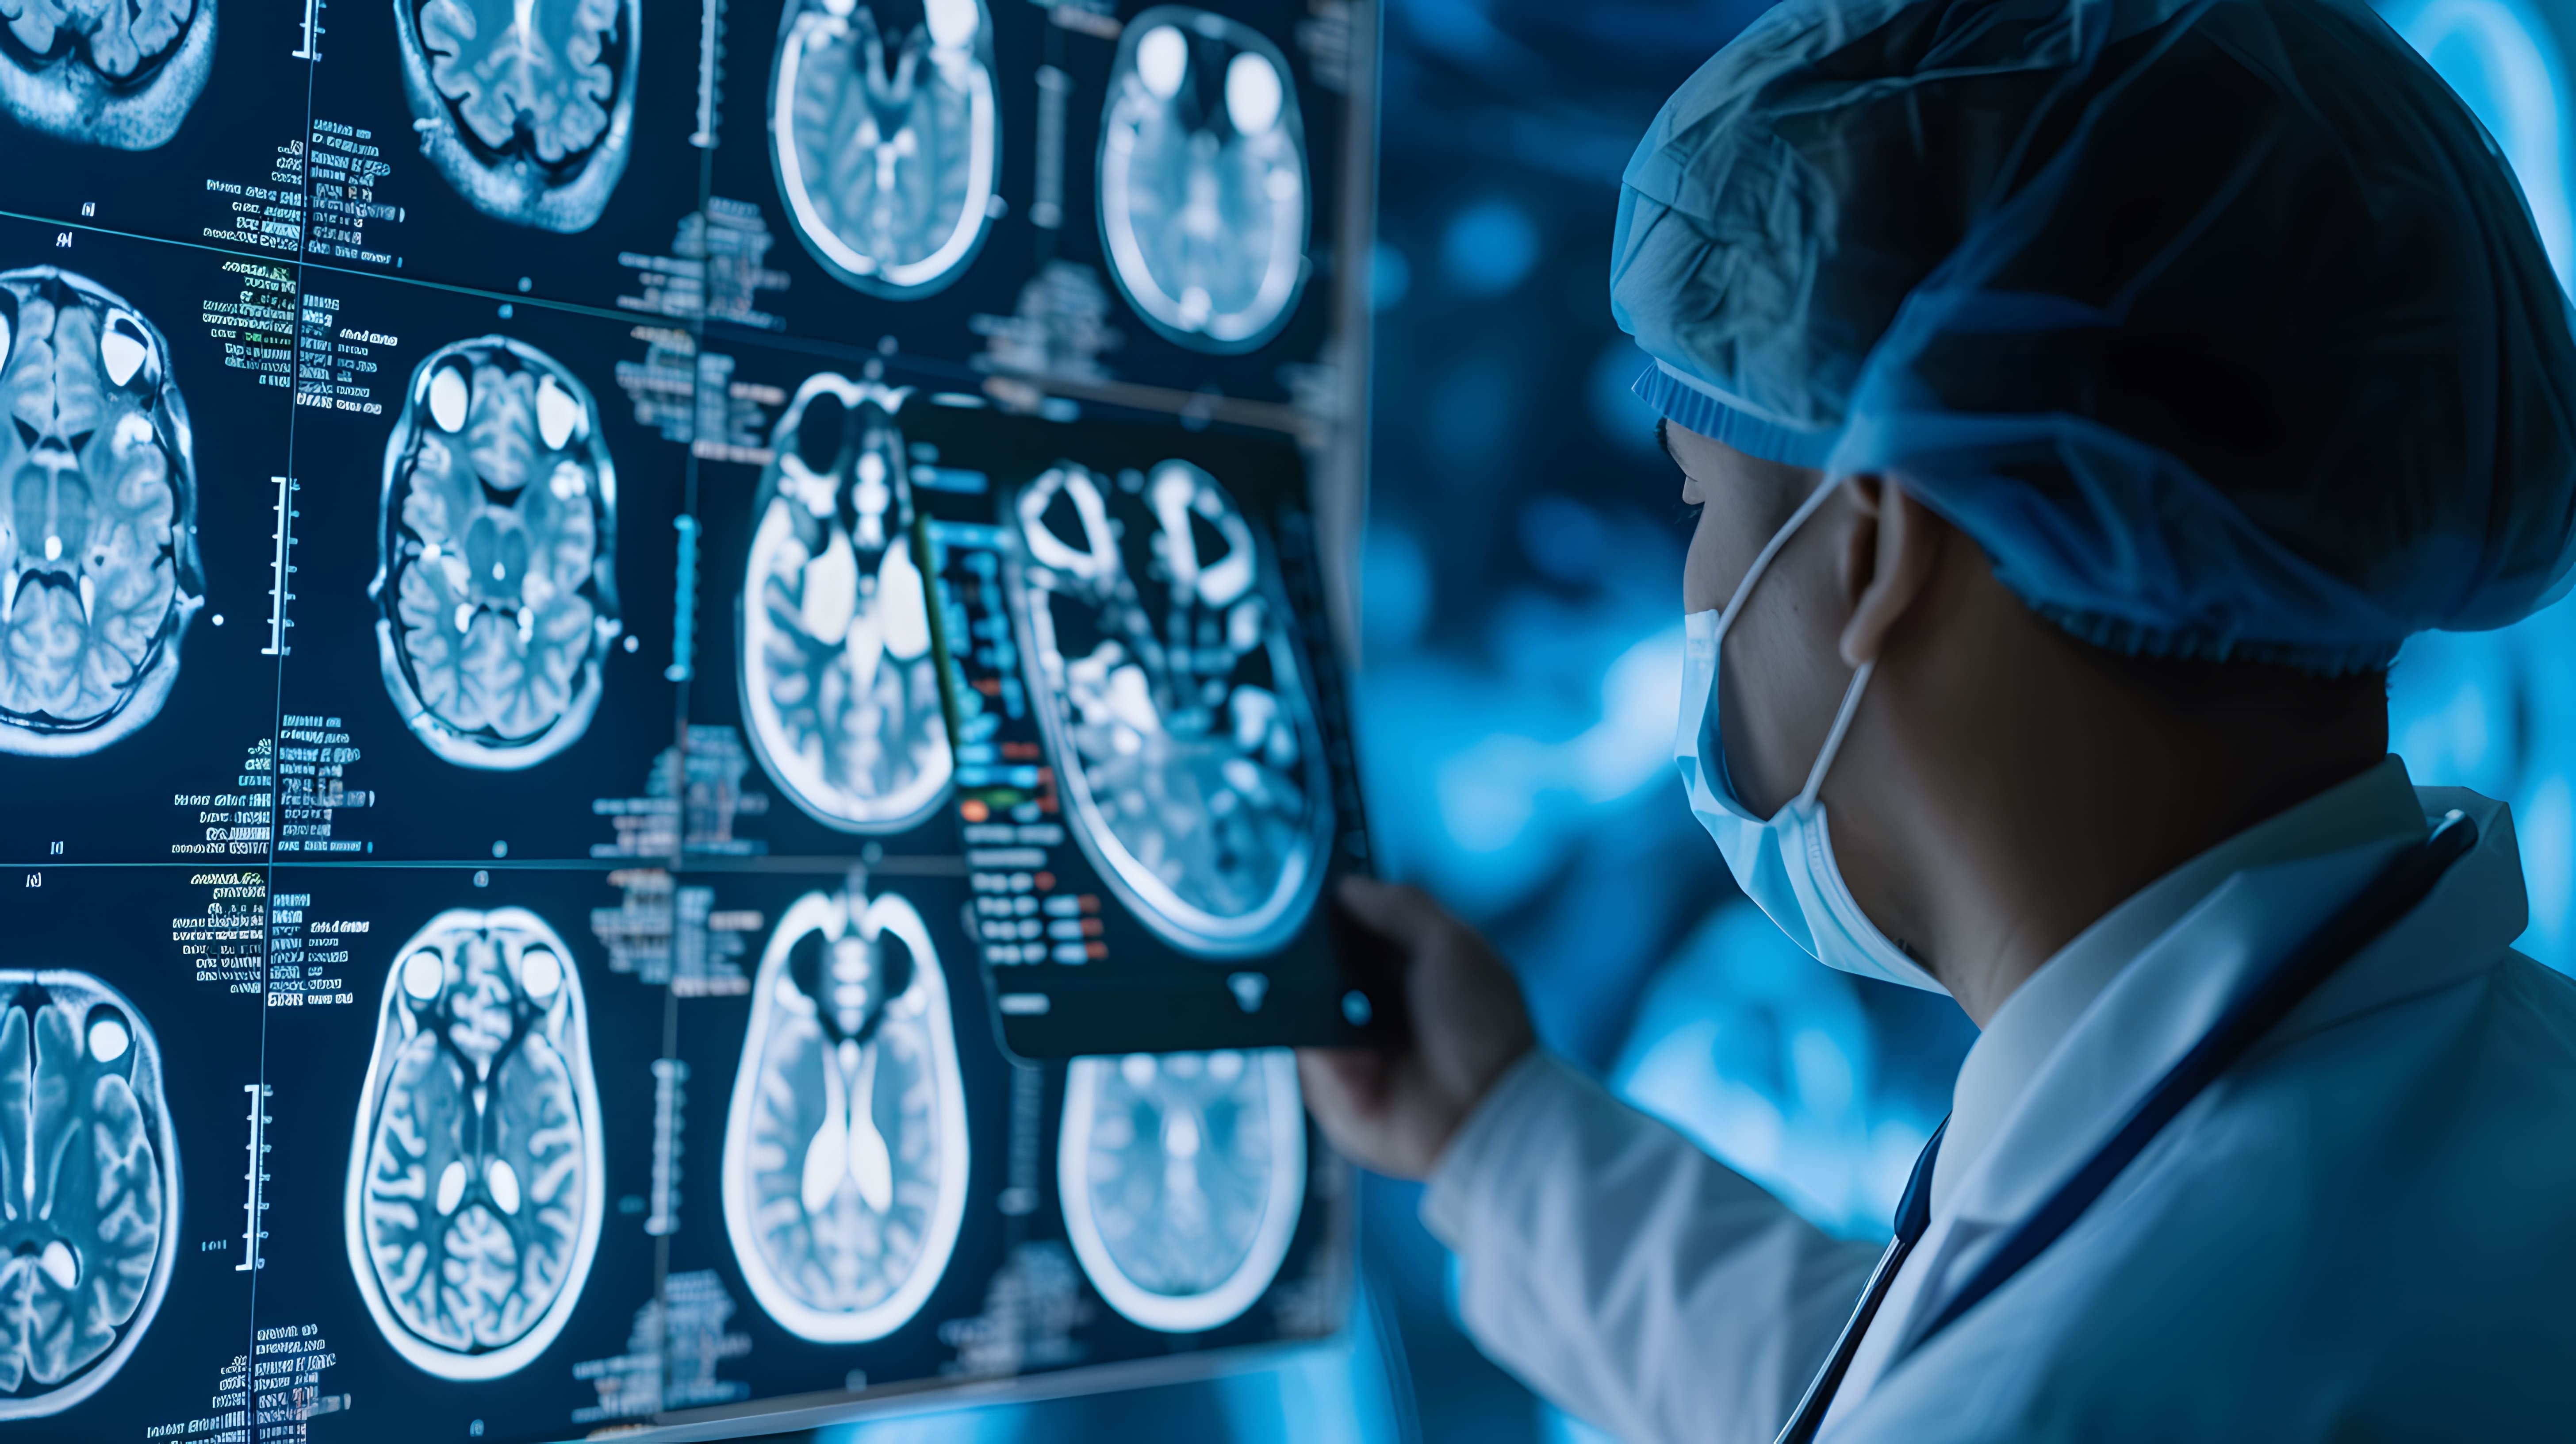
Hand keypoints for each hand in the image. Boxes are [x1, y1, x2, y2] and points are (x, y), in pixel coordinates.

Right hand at [1298, 876, 1535, 1179]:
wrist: (1481, 1114)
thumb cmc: (1479, 1024)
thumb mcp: (1453, 946)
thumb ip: (1401, 906)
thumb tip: (1344, 886)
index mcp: (1402, 962)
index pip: (1347, 926)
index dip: (1323, 913)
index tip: (1296, 896)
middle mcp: (1370, 999)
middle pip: (1312, 967)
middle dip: (1301, 962)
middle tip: (1291, 957)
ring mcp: (1348, 1043)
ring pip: (1300, 1012)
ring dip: (1316, 1016)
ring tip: (1345, 1026)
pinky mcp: (1332, 1087)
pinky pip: (1307, 1061)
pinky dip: (1330, 1064)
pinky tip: (1362, 1070)